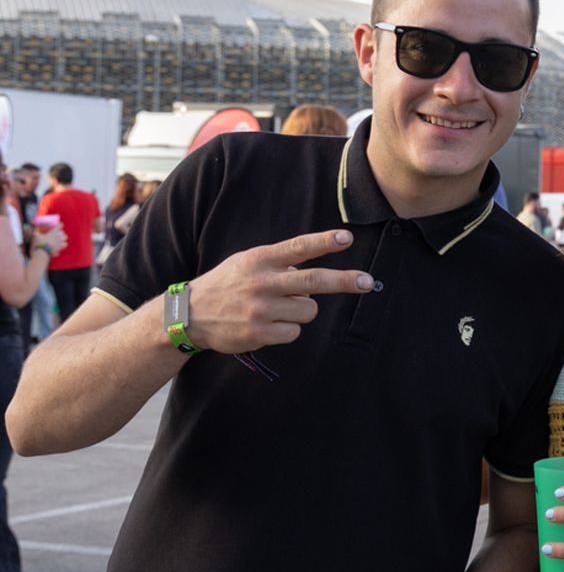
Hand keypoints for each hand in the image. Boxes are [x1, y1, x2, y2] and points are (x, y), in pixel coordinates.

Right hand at [32, 225, 65, 256]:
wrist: (41, 254)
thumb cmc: (38, 244)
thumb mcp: (35, 235)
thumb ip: (36, 229)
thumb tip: (36, 225)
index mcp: (54, 232)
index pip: (60, 225)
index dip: (59, 224)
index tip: (58, 224)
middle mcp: (59, 236)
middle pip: (63, 232)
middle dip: (60, 232)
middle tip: (56, 232)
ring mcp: (61, 242)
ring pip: (65, 238)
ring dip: (63, 237)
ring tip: (59, 238)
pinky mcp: (61, 248)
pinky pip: (65, 244)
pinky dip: (63, 243)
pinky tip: (60, 244)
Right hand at [183, 230, 372, 352]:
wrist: (188, 315)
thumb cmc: (226, 285)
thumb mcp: (247, 262)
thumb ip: (278, 263)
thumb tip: (313, 277)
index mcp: (259, 260)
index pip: (297, 248)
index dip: (323, 242)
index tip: (346, 238)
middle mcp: (261, 282)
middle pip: (313, 281)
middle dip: (344, 281)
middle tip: (367, 282)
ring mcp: (260, 309)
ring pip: (308, 310)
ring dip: (301, 310)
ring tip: (277, 309)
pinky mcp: (259, 333)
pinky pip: (294, 331)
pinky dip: (287, 329)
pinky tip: (267, 325)